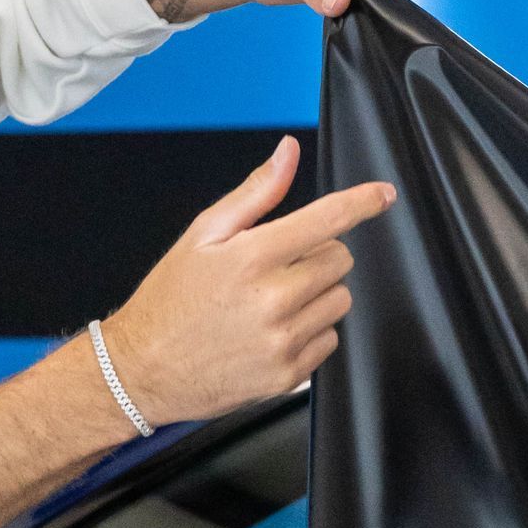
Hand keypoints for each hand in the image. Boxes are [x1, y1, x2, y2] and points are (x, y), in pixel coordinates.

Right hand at [102, 136, 394, 423]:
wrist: (143, 369)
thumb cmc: (170, 299)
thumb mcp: (202, 235)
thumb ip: (255, 194)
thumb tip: (288, 152)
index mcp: (252, 257)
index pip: (327, 220)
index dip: (362, 202)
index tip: (383, 194)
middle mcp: (273, 299)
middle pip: (340, 261)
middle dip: (317, 255)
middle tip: (277, 266)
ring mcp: (283, 340)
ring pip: (339, 301)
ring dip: (317, 294)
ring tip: (272, 301)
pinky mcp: (288, 375)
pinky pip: (329, 340)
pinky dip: (310, 331)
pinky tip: (272, 331)